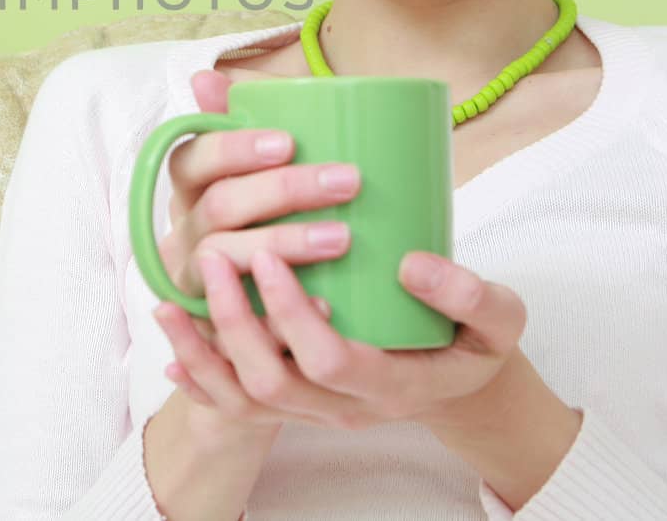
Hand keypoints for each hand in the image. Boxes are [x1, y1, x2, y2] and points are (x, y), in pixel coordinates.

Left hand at [153, 241, 529, 434]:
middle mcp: (347, 409)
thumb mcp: (499, 318)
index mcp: (394, 386)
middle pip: (275, 383)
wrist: (462, 383)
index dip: (292, 313)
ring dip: (203, 353)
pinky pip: (239, 405)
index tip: (269, 255)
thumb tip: (413, 265)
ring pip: (247, 399)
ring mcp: (318, 411)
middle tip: (213, 257)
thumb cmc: (477, 342)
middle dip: (236, 323)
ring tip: (166, 302)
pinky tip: (171, 348)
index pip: (330, 361)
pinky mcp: (298, 402)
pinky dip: (201, 379)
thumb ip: (468, 294)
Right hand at [157, 67, 359, 360]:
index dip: (234, 148)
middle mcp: (185, 233)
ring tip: (342, 238)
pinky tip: (330, 305)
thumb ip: (240, 122)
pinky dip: (283, 315)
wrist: (258, 310)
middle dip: (282, 192)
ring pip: (225, 263)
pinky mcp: (218, 330)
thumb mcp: (253, 170)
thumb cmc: (262, 218)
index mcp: (190, 189)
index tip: (289, 141)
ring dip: (282, 246)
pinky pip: (244, 326)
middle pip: (219, 208)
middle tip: (347, 180)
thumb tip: (205, 77)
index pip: (195, 159)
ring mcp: (198, 283)